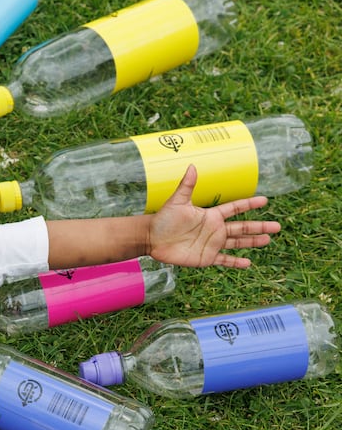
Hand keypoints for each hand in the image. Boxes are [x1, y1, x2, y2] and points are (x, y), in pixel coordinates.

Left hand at [148, 165, 280, 267]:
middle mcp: (215, 229)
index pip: (235, 208)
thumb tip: (192, 166)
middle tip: (278, 227)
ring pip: (237, 243)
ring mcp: (212, 244)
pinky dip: (236, 262)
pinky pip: (224, 260)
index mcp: (211, 215)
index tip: (265, 200)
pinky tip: (248, 263)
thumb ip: (186, 186)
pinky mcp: (206, 257)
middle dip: (259, 227)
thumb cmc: (163, 219)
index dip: (249, 204)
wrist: (152, 239)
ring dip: (253, 242)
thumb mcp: (176, 202)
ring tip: (268, 240)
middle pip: (242, 227)